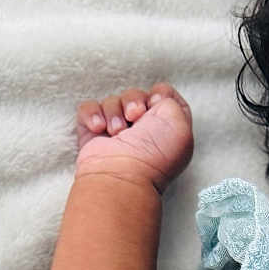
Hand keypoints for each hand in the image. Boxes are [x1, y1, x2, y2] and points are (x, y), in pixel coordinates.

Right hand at [73, 81, 193, 193]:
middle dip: (133, 101)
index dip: (159, 95)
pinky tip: (99, 130)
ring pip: (113, 100)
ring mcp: (118, 132)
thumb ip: (172, 100)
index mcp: (167, 130)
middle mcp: (144, 131)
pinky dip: (92, 115)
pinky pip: (89, 107)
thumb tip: (153, 98)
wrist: (122, 175)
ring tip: (116, 133)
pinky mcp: (94, 133)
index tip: (155, 103)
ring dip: (114, 113)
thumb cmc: (154, 154)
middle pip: (136, 94)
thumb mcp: (179, 122)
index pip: (163, 97)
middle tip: (134, 118)